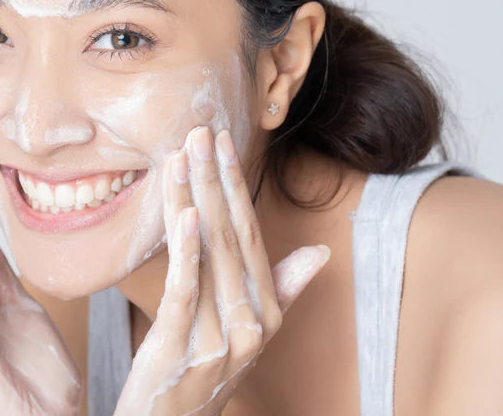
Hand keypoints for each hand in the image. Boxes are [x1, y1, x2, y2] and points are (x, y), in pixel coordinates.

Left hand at [114, 126, 330, 415]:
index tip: (222, 142)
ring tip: (184, 154)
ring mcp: (220, 335)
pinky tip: (183, 214)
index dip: (234, 186)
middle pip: (230, 236)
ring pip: (208, 254)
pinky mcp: (183, 345)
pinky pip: (187, 290)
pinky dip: (186, 251)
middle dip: (214, 179)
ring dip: (195, 199)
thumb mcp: (249, 330)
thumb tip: (319, 254)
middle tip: (200, 131)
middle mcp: (250, 320)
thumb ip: (281, 288)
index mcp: (265, 309)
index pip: (251, 234)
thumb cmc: (206, 370)